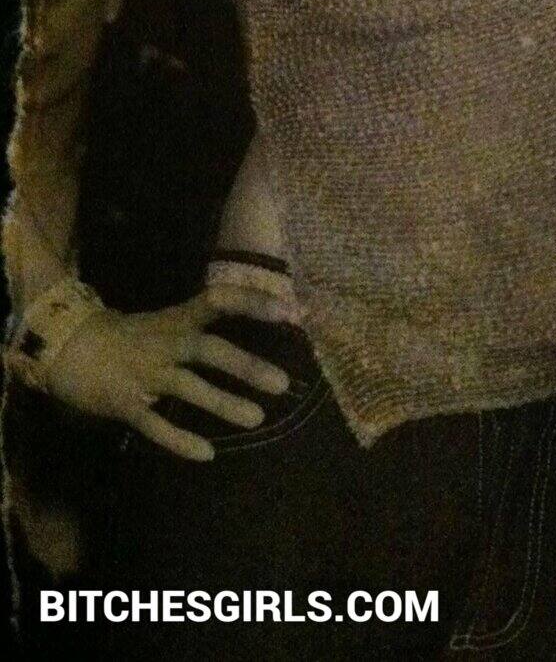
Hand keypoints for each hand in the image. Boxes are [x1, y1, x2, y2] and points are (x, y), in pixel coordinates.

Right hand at [40, 281, 297, 460]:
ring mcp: (145, 373)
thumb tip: (254, 326)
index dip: (254, 302)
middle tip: (283, 383)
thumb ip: (203, 326)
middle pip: (209, 349)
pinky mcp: (124, 403)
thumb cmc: (131, 335)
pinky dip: (180, 439)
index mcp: (178, 319)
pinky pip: (155, 424)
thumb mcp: (168, 322)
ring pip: (188, 387)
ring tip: (257, 418)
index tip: (290, 311)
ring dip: (223, 402)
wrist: (67, 345)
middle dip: (246, 366)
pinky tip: (207, 454)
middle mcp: (165, 342)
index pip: (220, 299)